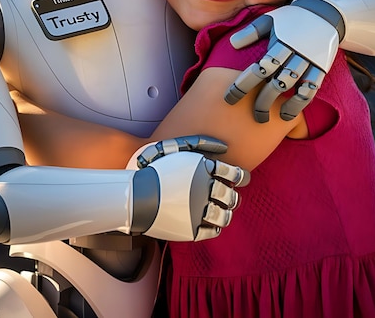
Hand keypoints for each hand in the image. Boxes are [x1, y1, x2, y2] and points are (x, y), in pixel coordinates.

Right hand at [134, 137, 248, 241]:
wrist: (133, 196)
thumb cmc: (152, 169)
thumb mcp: (173, 147)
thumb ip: (199, 144)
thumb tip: (224, 148)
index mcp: (204, 170)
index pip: (235, 173)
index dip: (241, 176)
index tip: (241, 179)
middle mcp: (206, 190)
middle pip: (231, 196)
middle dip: (231, 196)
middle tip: (229, 197)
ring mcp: (200, 211)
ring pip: (225, 216)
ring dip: (225, 213)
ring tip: (221, 211)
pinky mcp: (192, 230)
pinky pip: (212, 231)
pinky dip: (213, 227)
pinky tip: (208, 222)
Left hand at [224, 4, 339, 122]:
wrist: (324, 13)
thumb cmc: (290, 19)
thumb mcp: (270, 19)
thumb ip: (251, 32)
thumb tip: (232, 44)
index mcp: (281, 42)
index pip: (260, 67)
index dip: (244, 84)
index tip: (230, 98)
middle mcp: (296, 53)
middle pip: (277, 82)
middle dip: (262, 102)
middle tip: (252, 115)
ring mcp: (310, 62)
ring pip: (295, 88)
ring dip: (281, 106)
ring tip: (267, 119)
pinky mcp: (321, 69)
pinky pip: (311, 89)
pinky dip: (300, 103)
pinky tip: (287, 114)